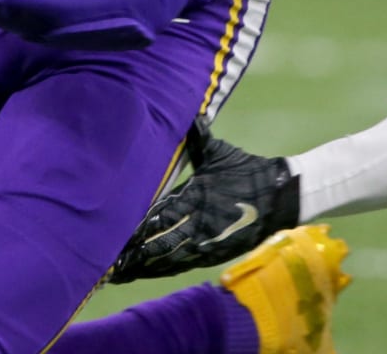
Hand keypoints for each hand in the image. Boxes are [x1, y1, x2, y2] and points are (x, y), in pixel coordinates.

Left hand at [110, 134, 299, 281]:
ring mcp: (207, 242)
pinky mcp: (214, 253)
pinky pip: (183, 264)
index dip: (136, 228)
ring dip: (143, 266)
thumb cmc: (247, 170)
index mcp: (196, 196)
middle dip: (133, 253)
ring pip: (168, 258)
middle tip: (106, 261)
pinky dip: (162, 269)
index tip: (113, 233)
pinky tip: (146, 272)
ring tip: (118, 273)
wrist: (280, 196)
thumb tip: (188, 113)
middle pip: (159, 242)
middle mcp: (199, 223)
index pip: (160, 215)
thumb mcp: (220, 152)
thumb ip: (198, 136)